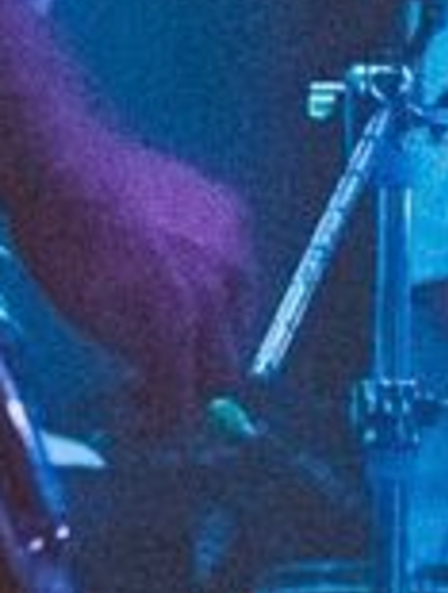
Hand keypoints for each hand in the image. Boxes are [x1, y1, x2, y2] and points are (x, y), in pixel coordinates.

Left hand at [9, 111, 252, 419]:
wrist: (68, 164)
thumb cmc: (61, 245)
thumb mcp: (86, 317)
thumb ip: (134, 355)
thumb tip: (157, 383)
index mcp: (175, 322)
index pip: (187, 398)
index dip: (168, 423)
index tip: (152, 427)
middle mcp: (220, 289)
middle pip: (226, 363)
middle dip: (193, 381)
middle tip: (156, 380)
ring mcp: (236, 248)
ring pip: (240, 315)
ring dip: (209, 330)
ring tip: (168, 318)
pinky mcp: (237, 215)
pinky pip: (240, 267)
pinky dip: (216, 280)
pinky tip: (179, 268)